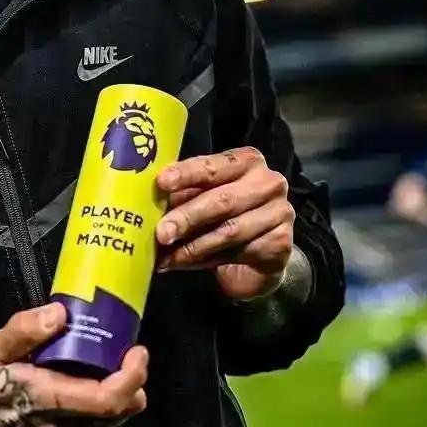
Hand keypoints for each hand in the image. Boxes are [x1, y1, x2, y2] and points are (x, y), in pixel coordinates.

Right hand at [0, 302, 148, 426]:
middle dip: (132, 383)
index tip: (138, 351)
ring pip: (108, 424)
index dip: (132, 377)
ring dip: (117, 396)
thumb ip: (24, 330)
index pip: (106, 399)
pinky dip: (99, 409)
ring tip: (105, 367)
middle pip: (118, 413)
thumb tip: (61, 313)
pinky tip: (81, 388)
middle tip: (126, 354)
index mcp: (46, 401)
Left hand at [155, 146, 293, 300]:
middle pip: (222, 200)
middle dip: (187, 217)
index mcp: (246, 161)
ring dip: (193, 246)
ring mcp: (280, 213)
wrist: (260, 254)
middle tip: (160, 233)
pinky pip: (238, 253)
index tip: (161, 182)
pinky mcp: (281, 243)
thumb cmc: (224, 216)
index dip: (186, 174)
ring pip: (229, 230)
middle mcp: (269, 182)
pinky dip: (205, 260)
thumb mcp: (203, 198)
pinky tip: (185, 264)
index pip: (213, 165)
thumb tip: (145, 202)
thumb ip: (183, 195)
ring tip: (166, 255)